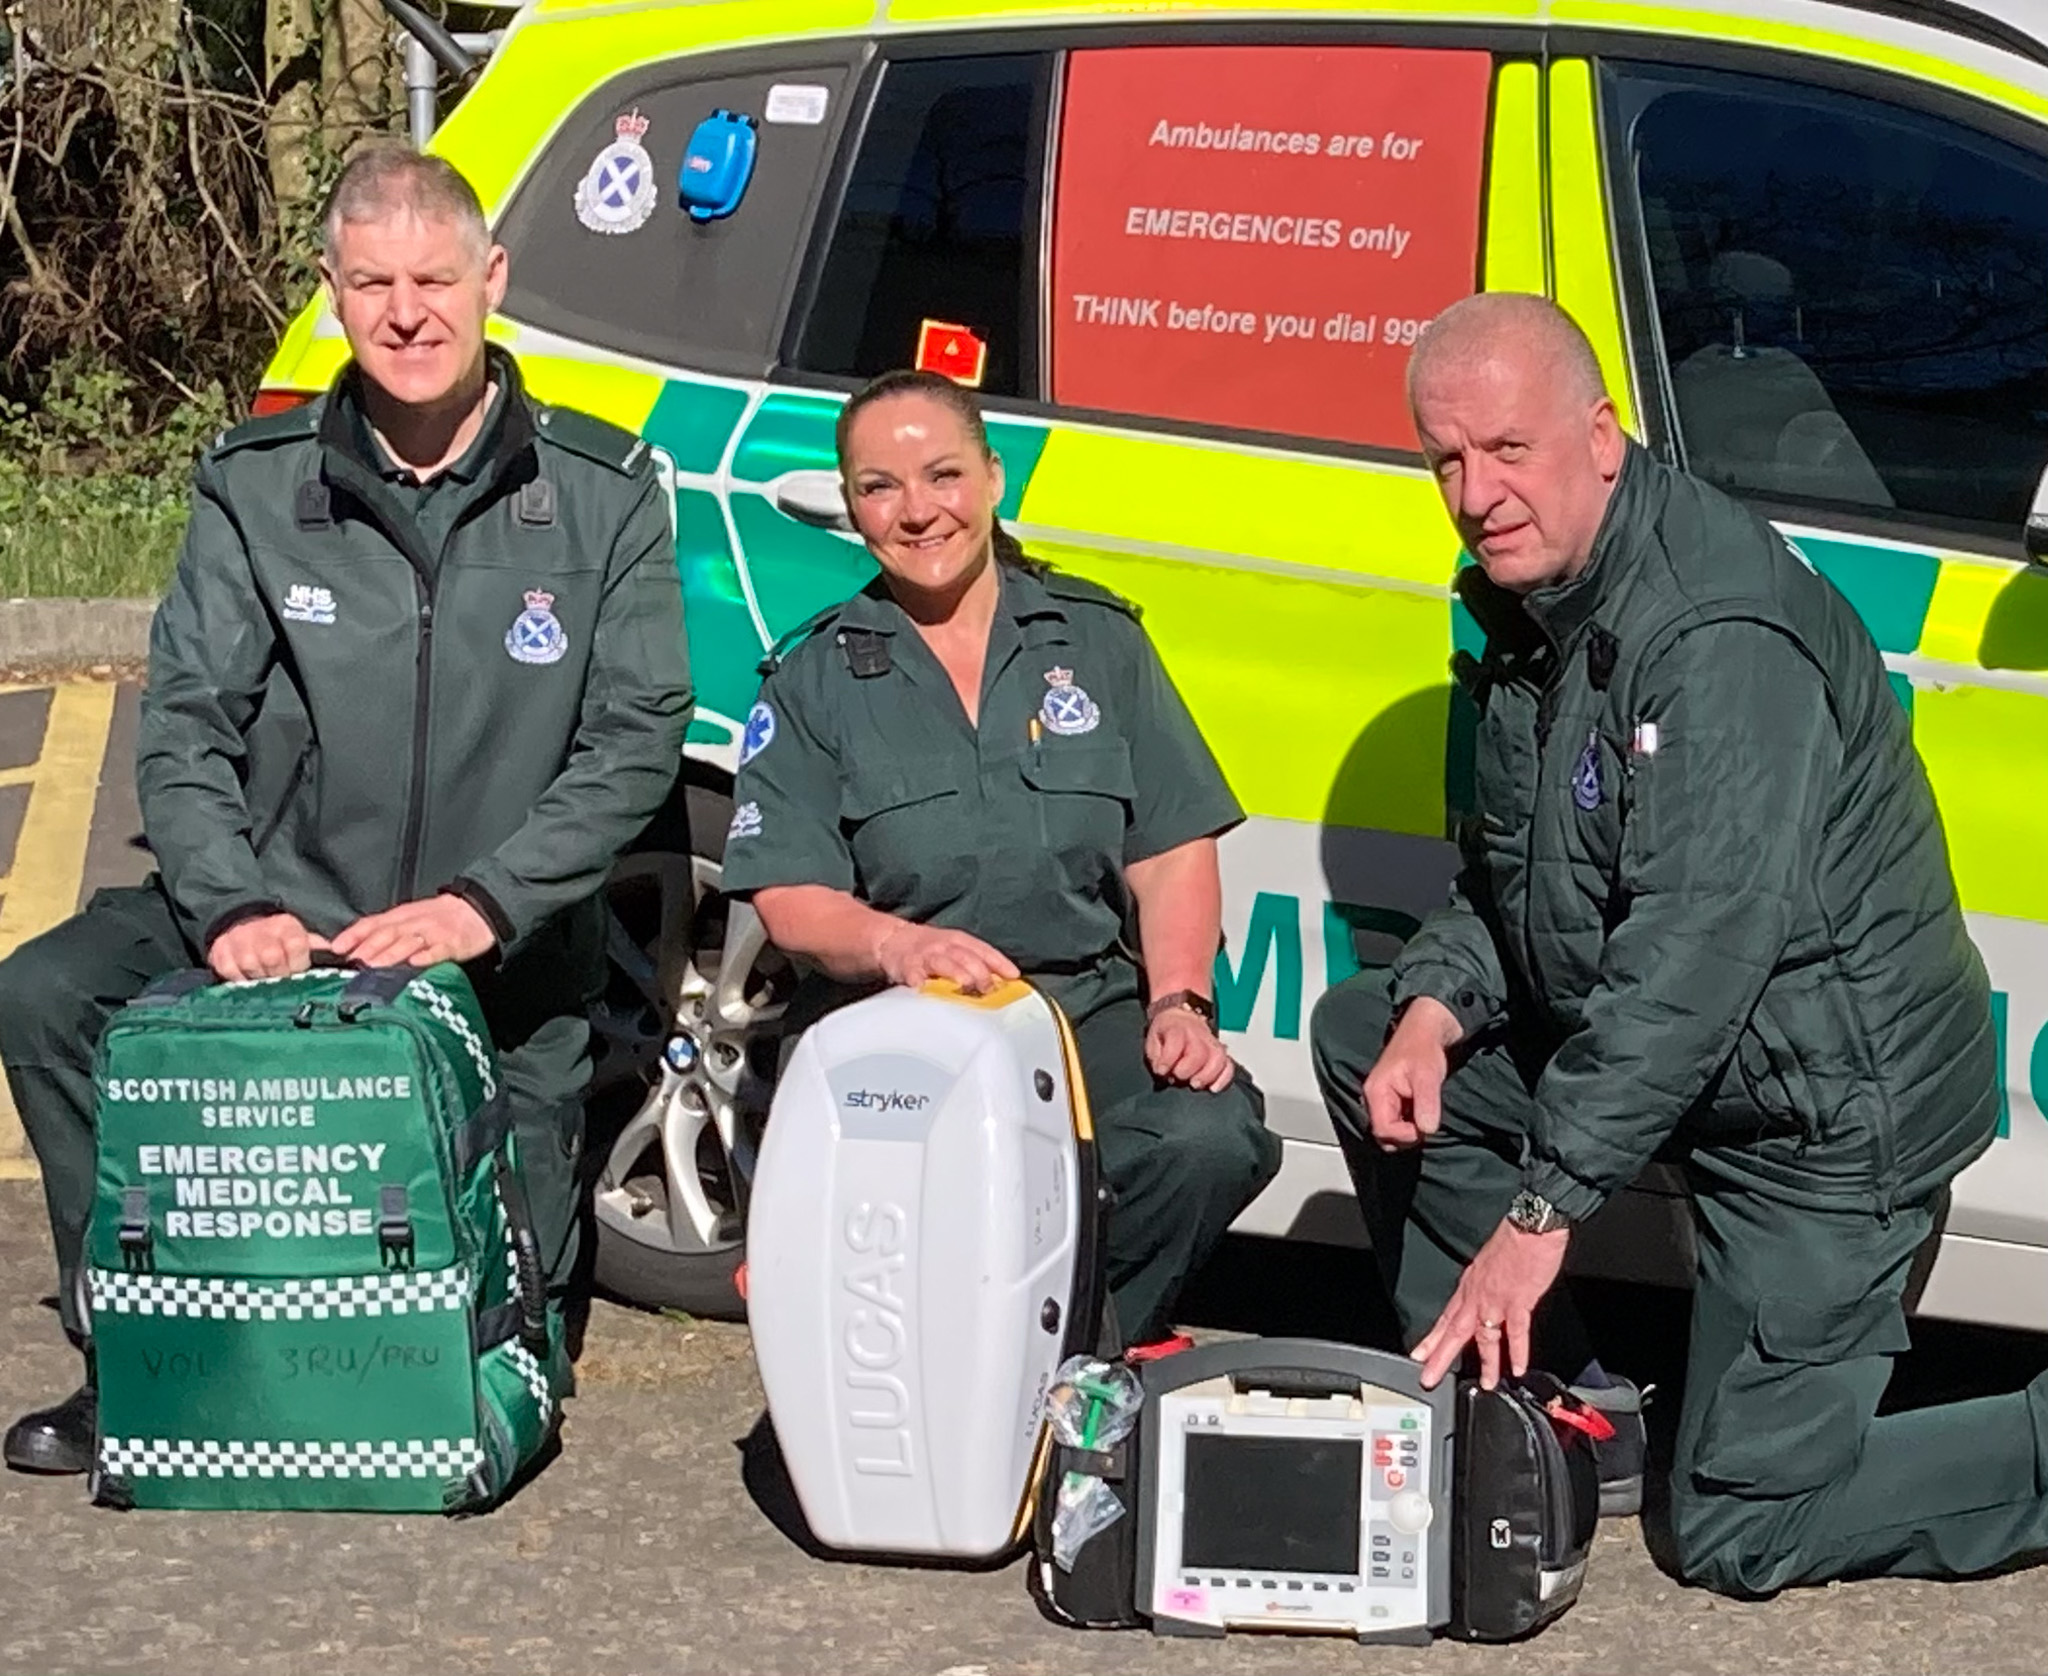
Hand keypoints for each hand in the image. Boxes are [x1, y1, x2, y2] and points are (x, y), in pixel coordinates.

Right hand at [208, 913, 329, 980]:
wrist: (241, 925)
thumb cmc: (278, 936)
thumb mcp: (300, 935)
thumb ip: (318, 947)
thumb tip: (341, 958)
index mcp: (285, 926)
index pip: (296, 945)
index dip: (300, 963)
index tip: (300, 972)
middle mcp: (260, 931)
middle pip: (273, 958)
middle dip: (281, 975)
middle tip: (284, 983)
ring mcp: (238, 942)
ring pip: (251, 966)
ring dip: (261, 980)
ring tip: (267, 984)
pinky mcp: (220, 954)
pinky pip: (230, 973)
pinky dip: (241, 981)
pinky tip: (249, 981)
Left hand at [331, 894, 495, 968]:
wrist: (476, 910)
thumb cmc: (439, 918)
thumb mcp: (409, 918)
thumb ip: (385, 931)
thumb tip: (355, 949)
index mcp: (401, 916)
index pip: (373, 923)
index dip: (354, 934)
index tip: (336, 947)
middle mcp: (414, 923)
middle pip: (388, 933)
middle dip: (369, 947)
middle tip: (353, 962)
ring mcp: (433, 933)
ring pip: (409, 942)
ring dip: (391, 954)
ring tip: (376, 966)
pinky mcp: (453, 944)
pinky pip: (439, 950)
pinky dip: (427, 956)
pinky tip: (417, 963)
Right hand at [874, 922, 1019, 994]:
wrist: (893, 940)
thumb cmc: (932, 949)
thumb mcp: (957, 950)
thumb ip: (978, 963)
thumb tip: (1004, 982)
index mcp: (960, 941)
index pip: (984, 950)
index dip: (999, 962)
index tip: (1013, 975)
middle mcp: (945, 946)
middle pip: (966, 957)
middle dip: (979, 972)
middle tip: (988, 988)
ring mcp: (926, 956)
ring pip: (943, 963)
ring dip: (955, 972)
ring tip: (963, 983)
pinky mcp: (907, 966)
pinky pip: (913, 974)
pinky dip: (917, 980)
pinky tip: (922, 988)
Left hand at [1145, 1006, 1234, 1091]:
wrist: (1182, 1018)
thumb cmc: (1167, 1032)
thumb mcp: (1153, 1039)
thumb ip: (1156, 1056)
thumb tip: (1162, 1071)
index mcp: (1177, 1028)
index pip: (1176, 1040)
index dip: (1168, 1059)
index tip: (1161, 1070)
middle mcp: (1197, 1034)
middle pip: (1199, 1052)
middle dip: (1188, 1069)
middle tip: (1179, 1077)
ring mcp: (1212, 1043)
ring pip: (1217, 1058)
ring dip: (1207, 1075)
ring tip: (1196, 1084)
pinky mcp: (1220, 1052)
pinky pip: (1228, 1065)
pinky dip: (1224, 1078)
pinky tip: (1214, 1088)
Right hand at [1362, 996, 1462, 1150]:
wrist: (1427, 1030)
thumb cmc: (1424, 1047)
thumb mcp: (1428, 1075)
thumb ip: (1426, 1102)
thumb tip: (1427, 1130)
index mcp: (1376, 1092)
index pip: (1383, 1130)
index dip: (1405, 1135)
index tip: (1426, 1127)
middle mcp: (1375, 1098)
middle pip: (1383, 1135)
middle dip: (1406, 1136)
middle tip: (1426, 1122)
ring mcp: (1383, 1100)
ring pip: (1391, 1131)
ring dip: (1409, 1130)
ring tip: (1425, 1114)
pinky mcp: (1393, 1101)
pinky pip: (1398, 1123)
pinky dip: (1411, 1124)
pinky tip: (1423, 1111)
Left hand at [1411, 1219, 1570, 1390]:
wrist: (1529, 1226)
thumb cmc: (1513, 1241)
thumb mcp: (1487, 1263)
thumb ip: (1484, 1284)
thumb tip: (1484, 1299)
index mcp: (1470, 1285)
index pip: (1446, 1317)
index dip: (1433, 1338)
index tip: (1420, 1354)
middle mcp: (1478, 1294)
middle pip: (1454, 1331)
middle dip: (1440, 1357)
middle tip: (1429, 1377)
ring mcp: (1497, 1300)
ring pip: (1484, 1337)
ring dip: (1486, 1363)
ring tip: (1485, 1384)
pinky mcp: (1519, 1301)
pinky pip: (1516, 1332)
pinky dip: (1516, 1352)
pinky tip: (1516, 1368)